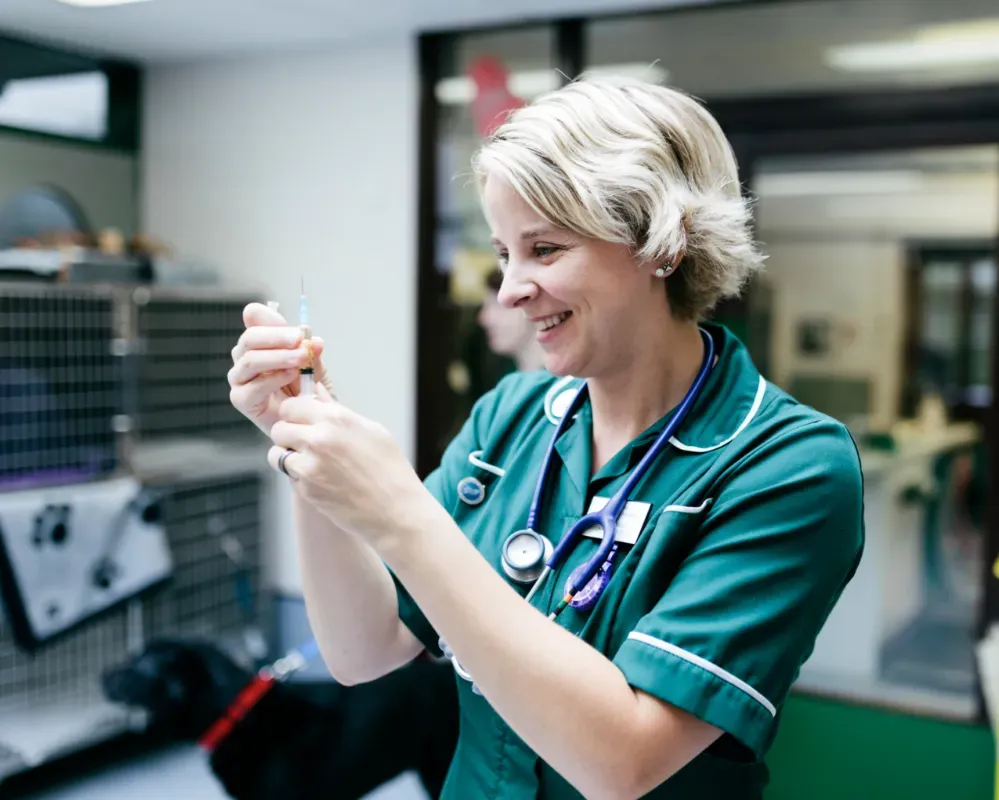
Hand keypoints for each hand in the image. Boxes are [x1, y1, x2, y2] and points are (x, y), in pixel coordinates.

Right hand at [229, 302, 333, 434]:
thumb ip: (310, 349)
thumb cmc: (308, 390)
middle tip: (299, 339)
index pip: (254, 320)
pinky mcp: (242, 400)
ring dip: (277, 357)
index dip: (269, 319)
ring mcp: (241, 379)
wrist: (312, 420)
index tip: (292, 326)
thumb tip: (311, 335)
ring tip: (300, 358)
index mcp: (259, 343)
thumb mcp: (314, 364)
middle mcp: (245, 358)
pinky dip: (273, 379)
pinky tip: (290, 375)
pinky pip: (252, 387)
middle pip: (249, 338)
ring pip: (249, 360)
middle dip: (276, 336)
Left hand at [267, 395, 427, 545]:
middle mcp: (319, 439)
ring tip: (310, 462)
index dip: (294, 412)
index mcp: (337, 419)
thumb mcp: (371, 430)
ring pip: (276, 454)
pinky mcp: (306, 490)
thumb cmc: (390, 469)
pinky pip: (289, 477)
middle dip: (288, 434)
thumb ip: (337, 410)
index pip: (292, 405)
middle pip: (279, 428)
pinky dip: (299, 478)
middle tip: (304, 443)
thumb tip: (316, 392)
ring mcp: (310, 466)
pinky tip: (322, 480)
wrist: (396, 511)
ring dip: (288, 457)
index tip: (302, 420)